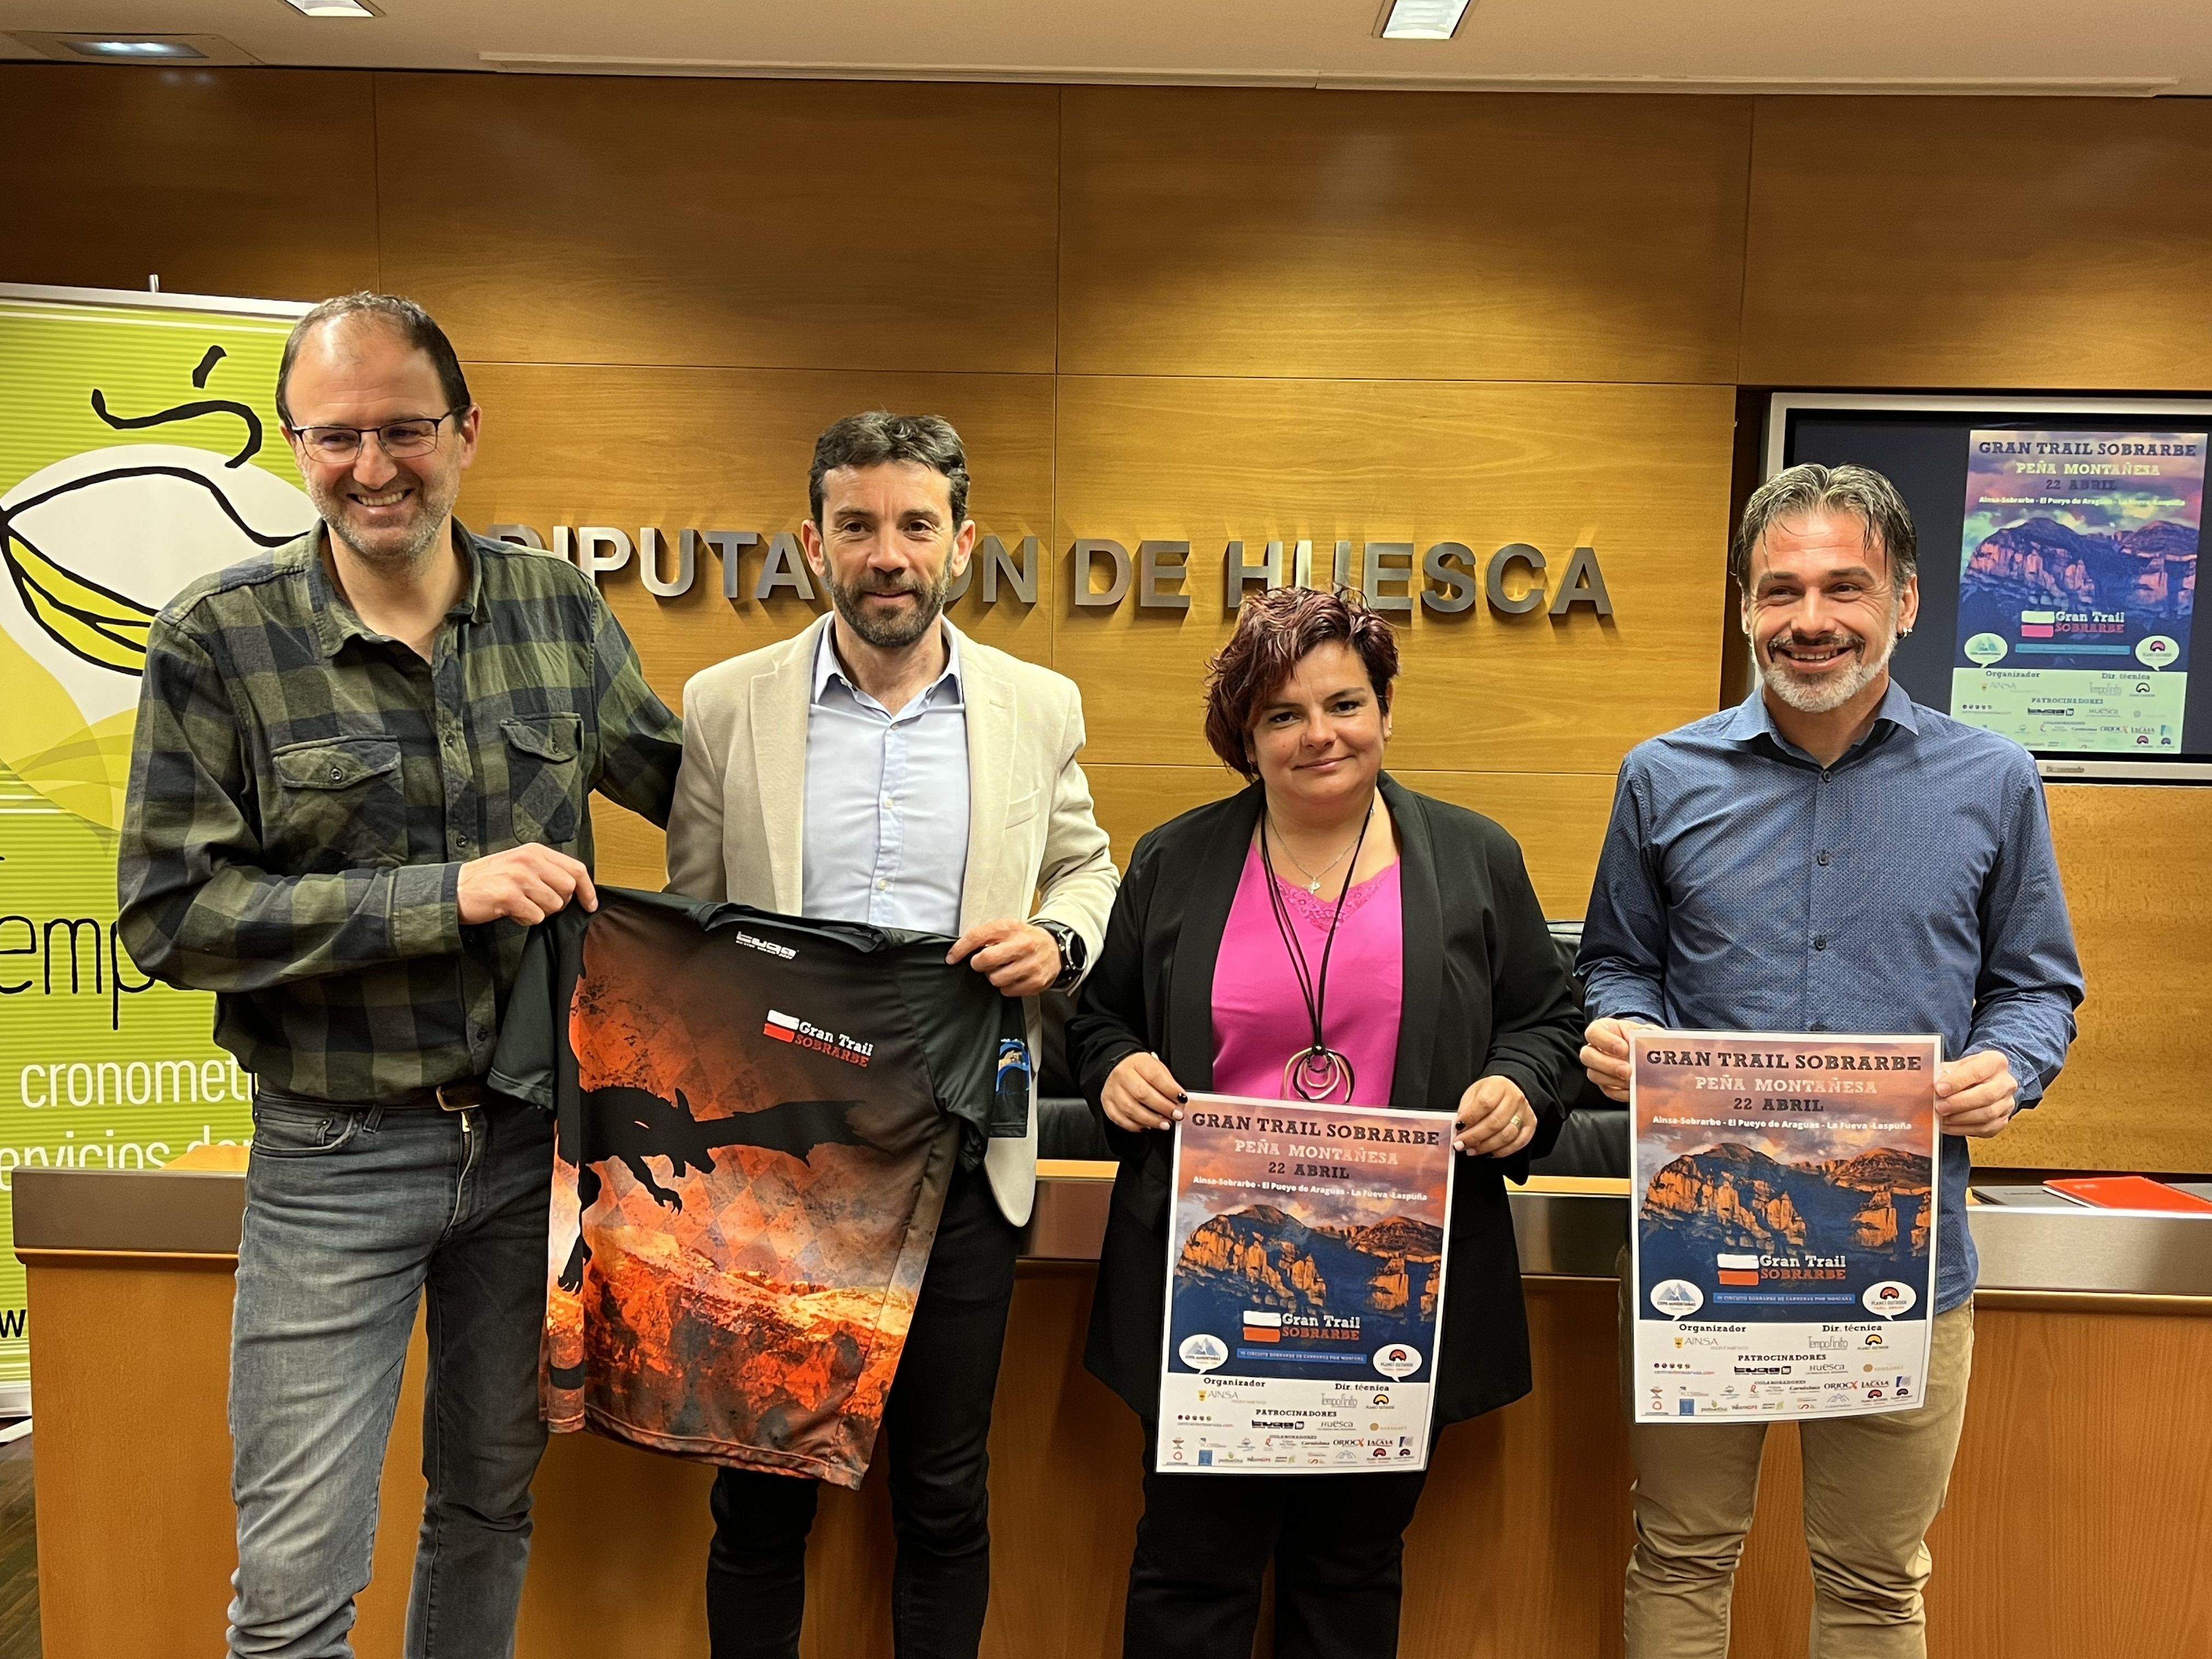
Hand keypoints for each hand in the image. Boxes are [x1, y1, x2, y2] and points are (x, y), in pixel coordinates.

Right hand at [457, 844, 596, 925]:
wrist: (455, 889)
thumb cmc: (489, 879)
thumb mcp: (520, 865)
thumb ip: (546, 870)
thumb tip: (576, 888)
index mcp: (535, 851)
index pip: (576, 869)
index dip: (587, 890)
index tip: (590, 904)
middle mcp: (528, 860)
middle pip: (568, 889)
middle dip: (559, 903)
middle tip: (539, 904)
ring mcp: (519, 877)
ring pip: (553, 905)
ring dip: (540, 912)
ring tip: (520, 905)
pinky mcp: (509, 896)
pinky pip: (535, 916)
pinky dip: (526, 919)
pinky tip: (511, 911)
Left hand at [947, 917, 1059, 996]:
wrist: (1054, 947)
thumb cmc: (1023, 938)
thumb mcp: (1005, 928)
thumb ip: (984, 936)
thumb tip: (959, 951)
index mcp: (1010, 928)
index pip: (977, 937)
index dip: (960, 949)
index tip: (951, 958)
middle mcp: (1022, 945)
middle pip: (985, 960)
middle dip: (978, 964)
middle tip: (983, 963)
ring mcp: (1031, 965)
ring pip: (995, 979)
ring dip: (993, 976)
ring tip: (1002, 969)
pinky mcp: (1036, 981)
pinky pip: (1007, 991)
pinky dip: (1006, 987)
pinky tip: (1013, 977)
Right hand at [1102, 1051, 1186, 1133]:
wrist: (1118, 1067)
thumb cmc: (1140, 1070)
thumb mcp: (1156, 1067)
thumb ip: (1167, 1082)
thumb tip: (1179, 1100)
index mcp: (1137, 1062)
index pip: (1155, 1075)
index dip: (1170, 1089)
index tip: (1182, 1099)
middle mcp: (1122, 1075)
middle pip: (1143, 1094)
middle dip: (1163, 1107)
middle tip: (1176, 1115)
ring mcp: (1112, 1090)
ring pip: (1131, 1109)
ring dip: (1151, 1120)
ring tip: (1165, 1124)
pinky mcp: (1107, 1103)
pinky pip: (1120, 1119)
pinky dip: (1135, 1126)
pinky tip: (1147, 1126)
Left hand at [1454, 1075, 1535, 1156]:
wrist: (1509, 1089)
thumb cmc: (1488, 1092)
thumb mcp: (1473, 1093)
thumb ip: (1466, 1109)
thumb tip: (1460, 1128)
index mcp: (1499, 1085)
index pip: (1484, 1103)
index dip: (1470, 1118)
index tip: (1457, 1128)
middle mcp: (1515, 1098)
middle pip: (1495, 1122)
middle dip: (1474, 1137)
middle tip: (1460, 1144)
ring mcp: (1525, 1112)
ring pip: (1506, 1135)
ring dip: (1486, 1146)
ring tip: (1471, 1150)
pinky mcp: (1531, 1125)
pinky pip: (1518, 1143)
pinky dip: (1502, 1151)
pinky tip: (1488, 1152)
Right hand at [1580, 1016, 1652, 1102]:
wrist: (1651, 1055)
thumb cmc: (1644, 1039)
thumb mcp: (1647, 1031)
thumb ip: (1645, 1032)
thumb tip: (1644, 1035)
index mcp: (1604, 1030)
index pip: (1593, 1032)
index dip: (1604, 1041)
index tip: (1623, 1048)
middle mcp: (1596, 1048)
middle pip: (1586, 1055)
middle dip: (1607, 1064)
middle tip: (1627, 1070)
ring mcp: (1598, 1067)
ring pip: (1593, 1074)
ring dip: (1612, 1079)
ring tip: (1631, 1080)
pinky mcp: (1606, 1084)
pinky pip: (1607, 1090)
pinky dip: (1620, 1092)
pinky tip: (1632, 1090)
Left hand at [1936, 1050, 2018, 1136]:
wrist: (1986, 1083)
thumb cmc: (1968, 1073)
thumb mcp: (1957, 1066)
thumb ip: (1946, 1073)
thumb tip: (1933, 1085)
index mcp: (1995, 1062)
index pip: (1977, 1071)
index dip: (1957, 1081)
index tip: (1939, 1089)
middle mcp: (2006, 1082)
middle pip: (1986, 1095)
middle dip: (1959, 1103)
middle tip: (1939, 1107)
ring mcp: (2007, 1103)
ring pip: (1987, 1114)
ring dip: (1960, 1118)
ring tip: (1941, 1117)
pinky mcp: (2002, 1120)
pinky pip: (1985, 1128)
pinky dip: (1963, 1129)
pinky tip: (1948, 1125)